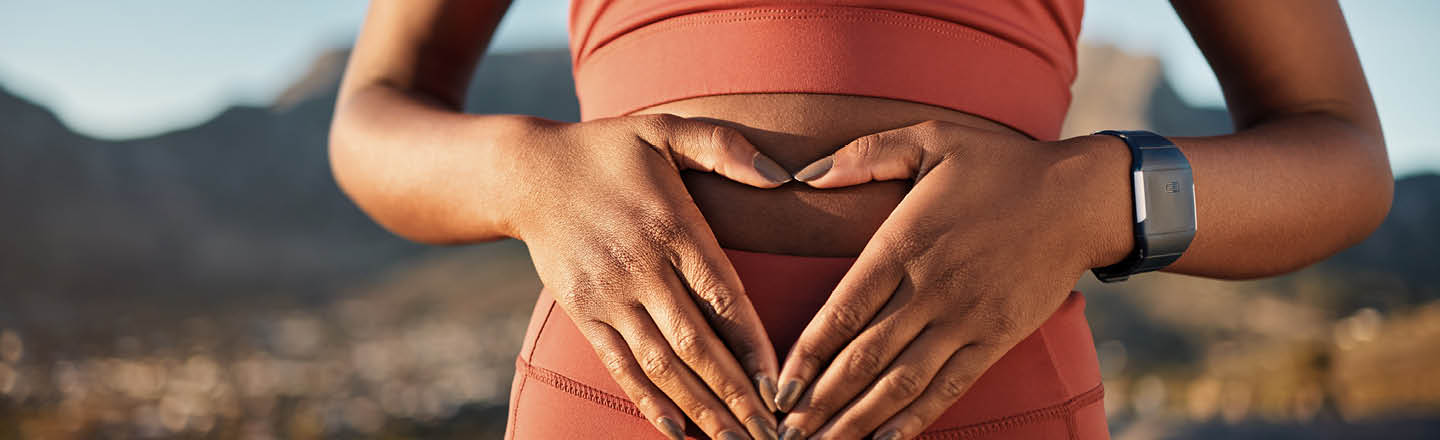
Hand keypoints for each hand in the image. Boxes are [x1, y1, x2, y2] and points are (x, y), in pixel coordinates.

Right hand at [510, 114, 793, 439]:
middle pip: (696, 343)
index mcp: (672, 225)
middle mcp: (641, 268)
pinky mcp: (584, 314)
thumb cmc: (608, 150)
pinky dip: (650, 402)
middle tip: (773, 432)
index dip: (753, 343)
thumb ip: (724, 146)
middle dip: (736, 394)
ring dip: (701, 408)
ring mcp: (609, 296)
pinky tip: (679, 432)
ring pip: (661, 364)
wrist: (526, 173)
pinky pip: (621, 366)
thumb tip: (782, 174)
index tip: (783, 382)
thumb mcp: (665, 130)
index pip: (722, 295)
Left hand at [771, 121, 1129, 438]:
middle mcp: (929, 289)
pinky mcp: (996, 338)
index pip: (842, 311)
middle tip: (784, 430)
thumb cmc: (1000, 163)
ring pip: (900, 383)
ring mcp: (964, 319)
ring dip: (856, 420)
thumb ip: (863, 155)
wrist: (1080, 196)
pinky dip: (914, 420)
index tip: (778, 386)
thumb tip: (805, 174)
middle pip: (863, 358)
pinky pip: (948, 388)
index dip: (807, 355)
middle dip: (820, 400)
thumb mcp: (929, 138)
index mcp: (903, 244)